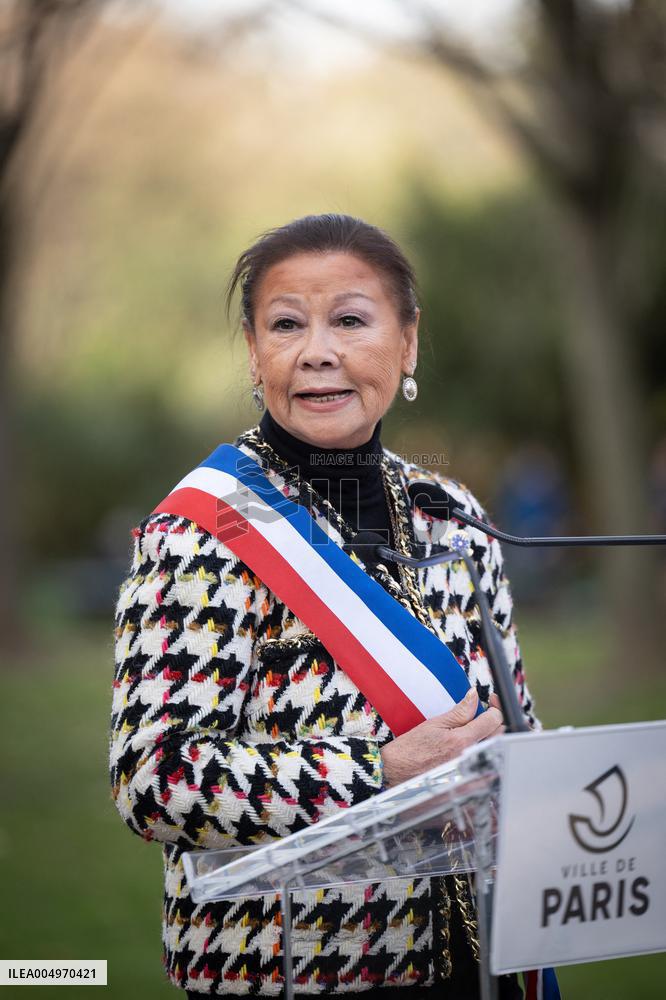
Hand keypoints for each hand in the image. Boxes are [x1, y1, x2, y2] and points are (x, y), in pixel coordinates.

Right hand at [380, 687, 503, 787]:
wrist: (394, 775)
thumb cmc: (409, 750)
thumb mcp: (434, 724)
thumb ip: (459, 711)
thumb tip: (474, 696)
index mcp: (461, 741)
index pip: (494, 720)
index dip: (495, 707)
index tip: (491, 702)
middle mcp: (469, 760)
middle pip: (500, 737)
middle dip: (497, 721)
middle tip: (486, 712)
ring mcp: (470, 775)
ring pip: (495, 752)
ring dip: (492, 738)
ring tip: (478, 730)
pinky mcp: (468, 786)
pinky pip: (487, 769)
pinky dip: (485, 755)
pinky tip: (473, 750)